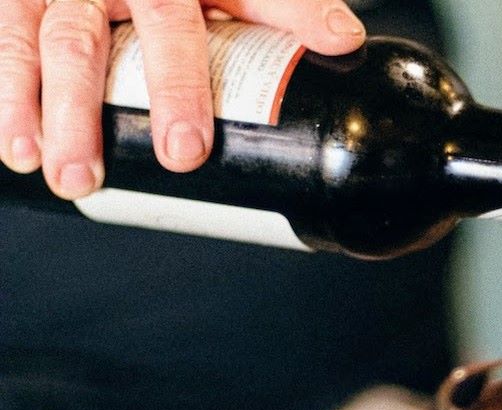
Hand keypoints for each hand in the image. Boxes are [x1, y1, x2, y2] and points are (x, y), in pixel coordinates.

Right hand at [0, 0, 366, 198]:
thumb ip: (290, 4)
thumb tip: (344, 41)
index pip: (172, 28)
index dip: (178, 87)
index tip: (184, 150)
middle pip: (81, 43)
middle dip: (82, 114)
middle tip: (86, 179)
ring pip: (30, 43)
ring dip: (29, 109)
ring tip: (47, 171)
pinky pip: (1, 41)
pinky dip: (3, 95)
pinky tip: (10, 148)